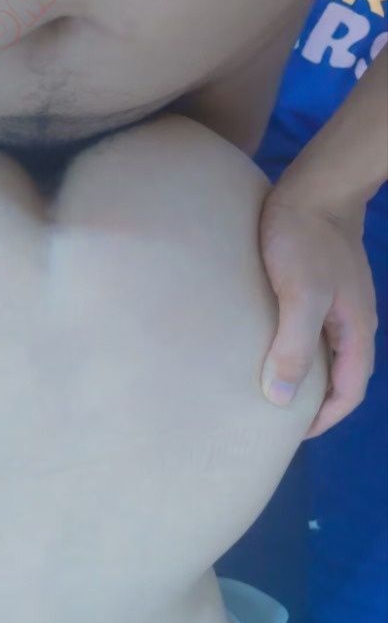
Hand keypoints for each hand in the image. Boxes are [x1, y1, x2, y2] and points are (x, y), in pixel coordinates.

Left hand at [259, 188, 377, 437]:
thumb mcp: (301, 295)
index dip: (322, 420)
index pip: (349, 394)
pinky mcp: (320, 286)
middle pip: (340, 377)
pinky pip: (312, 330)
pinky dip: (295, 348)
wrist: (315, 186)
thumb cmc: (305, 239)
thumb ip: (294, 347)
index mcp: (356, 332)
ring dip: (304, 375)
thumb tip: (280, 400)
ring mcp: (339, 303)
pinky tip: (266, 345)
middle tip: (275, 419)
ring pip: (327, 354)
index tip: (288, 436)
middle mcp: (354, 323)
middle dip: (314, 403)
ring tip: (268, 388)